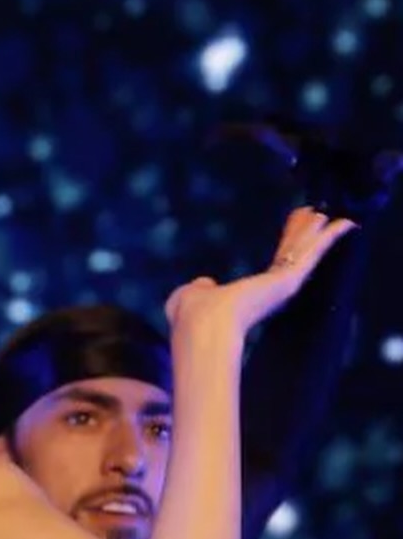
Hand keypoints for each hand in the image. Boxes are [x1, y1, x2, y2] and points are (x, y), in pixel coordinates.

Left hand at [165, 207, 356, 345]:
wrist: (203, 325)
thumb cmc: (193, 316)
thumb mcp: (191, 295)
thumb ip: (201, 287)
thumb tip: (205, 283)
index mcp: (250, 296)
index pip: (274, 266)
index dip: (285, 246)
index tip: (294, 231)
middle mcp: (270, 292)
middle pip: (292, 255)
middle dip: (303, 234)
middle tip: (315, 214)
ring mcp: (283, 286)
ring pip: (305, 251)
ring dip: (317, 231)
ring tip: (329, 213)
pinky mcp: (290, 279)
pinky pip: (314, 253)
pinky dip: (330, 237)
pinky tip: (347, 223)